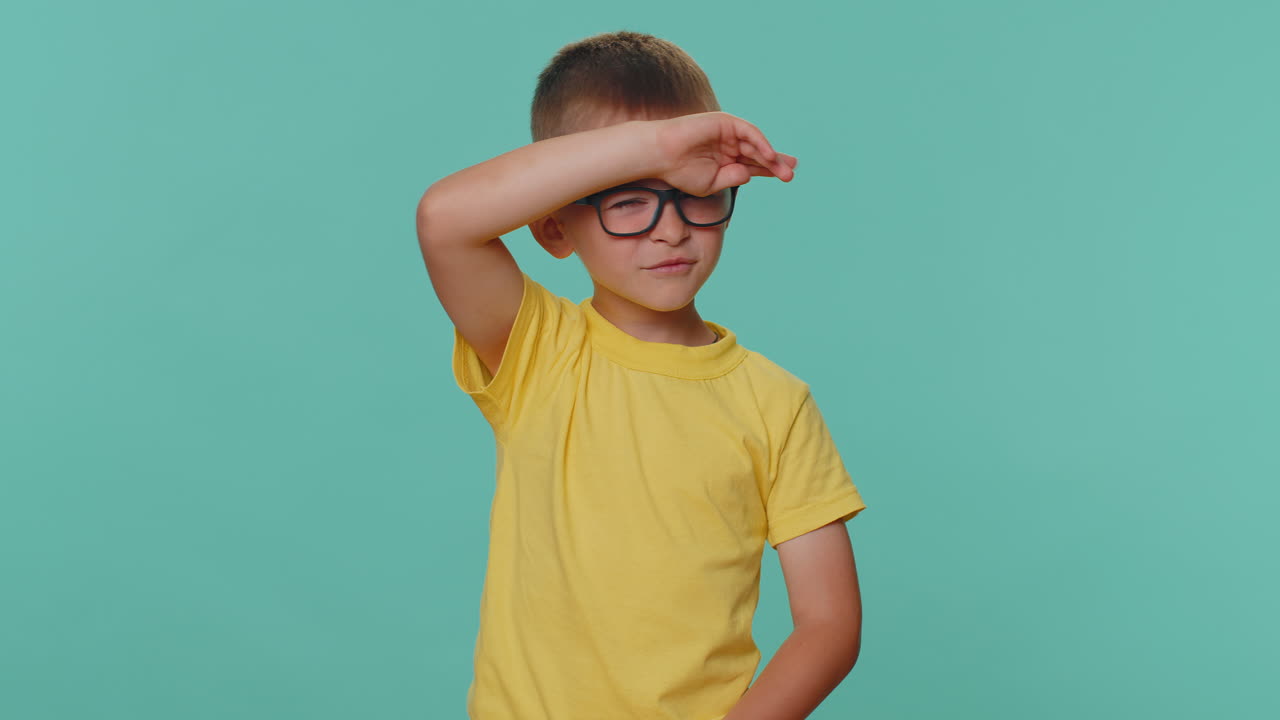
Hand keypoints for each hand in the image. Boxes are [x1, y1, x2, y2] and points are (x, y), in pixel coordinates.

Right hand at [652, 112, 797, 196]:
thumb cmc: (680, 171)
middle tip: (791, 174)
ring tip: (784, 170)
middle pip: (758, 153)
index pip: (753, 164)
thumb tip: (750, 175)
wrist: (661, 155)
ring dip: (771, 156)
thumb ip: (732, 179)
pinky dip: (760, 143)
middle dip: (776, 164)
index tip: (786, 177)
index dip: (770, 169)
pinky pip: (748, 132)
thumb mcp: (711, 184)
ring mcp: (727, 132)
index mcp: (726, 160)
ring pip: (755, 144)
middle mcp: (729, 145)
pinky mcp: (724, 122)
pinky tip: (769, 156)